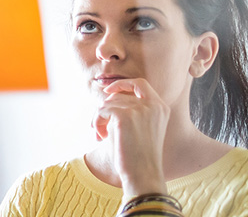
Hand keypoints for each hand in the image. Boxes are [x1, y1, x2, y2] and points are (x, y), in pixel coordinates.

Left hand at [93, 78, 168, 196]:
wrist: (143, 174)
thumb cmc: (139, 155)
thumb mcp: (141, 127)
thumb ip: (131, 110)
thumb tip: (107, 96)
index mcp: (161, 107)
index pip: (140, 83)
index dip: (122, 84)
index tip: (108, 91)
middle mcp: (153, 105)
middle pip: (118, 95)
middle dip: (104, 109)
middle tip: (99, 127)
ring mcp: (140, 109)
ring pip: (107, 103)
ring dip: (99, 119)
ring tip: (101, 135)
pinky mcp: (125, 117)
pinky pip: (101, 111)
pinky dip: (96, 123)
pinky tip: (101, 137)